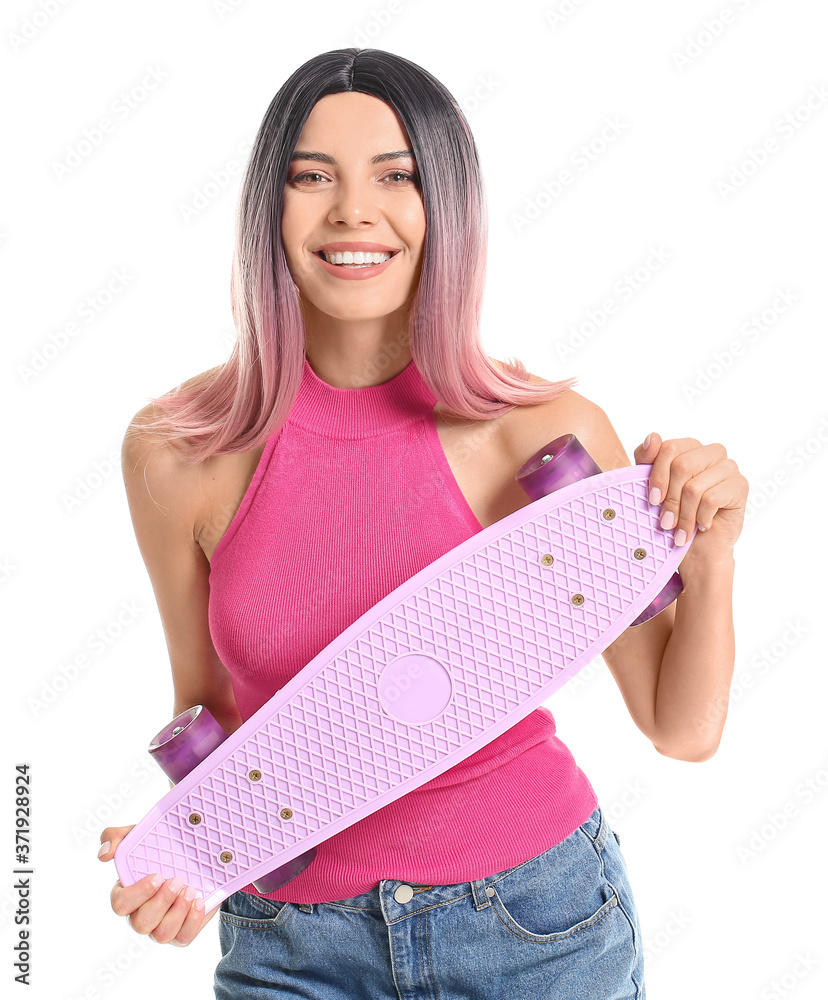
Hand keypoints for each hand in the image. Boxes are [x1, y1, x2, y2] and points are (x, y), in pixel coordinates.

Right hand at [98, 826, 217, 944]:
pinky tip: (200, 901)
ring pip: (161, 934)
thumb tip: (104, 854)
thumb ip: (115, 837)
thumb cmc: (158, 848)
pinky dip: (193, 920)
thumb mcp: (138, 835)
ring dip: (178, 912)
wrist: (193, 857)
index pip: (120, 905)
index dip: (138, 894)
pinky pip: (183, 938)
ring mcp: (160, 926)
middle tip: (177, 880)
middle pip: (141, 923)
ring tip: (190, 889)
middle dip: (161, 902)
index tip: (157, 876)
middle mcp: (140, 914)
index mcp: (127, 894)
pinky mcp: (180, 932)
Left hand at [634, 432, 747, 562]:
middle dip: (670, 499)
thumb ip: (646, 460)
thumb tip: (652, 437)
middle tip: (665, 522)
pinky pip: (712, 499)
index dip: (657, 476)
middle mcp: (711, 452)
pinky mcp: (740, 486)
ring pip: (694, 487)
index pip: (668, 448)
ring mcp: (728, 468)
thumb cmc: (675, 515)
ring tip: (680, 531)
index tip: (652, 501)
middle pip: (681, 466)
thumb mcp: (653, 487)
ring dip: (684, 515)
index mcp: (689, 447)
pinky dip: (701, 518)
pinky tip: (702, 525)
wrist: (697, 548)